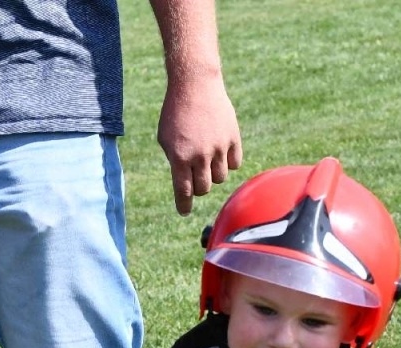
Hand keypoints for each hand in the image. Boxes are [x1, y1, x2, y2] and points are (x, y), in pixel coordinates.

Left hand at [157, 73, 241, 214]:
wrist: (194, 84)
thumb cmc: (175, 112)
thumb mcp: (165, 138)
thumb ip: (175, 161)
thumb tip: (186, 183)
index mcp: (179, 157)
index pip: (183, 191)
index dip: (184, 205)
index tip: (184, 211)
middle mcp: (200, 155)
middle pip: (204, 188)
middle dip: (199, 187)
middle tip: (196, 178)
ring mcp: (218, 147)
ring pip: (221, 178)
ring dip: (213, 174)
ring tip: (208, 161)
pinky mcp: (233, 137)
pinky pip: (235, 163)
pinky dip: (228, 163)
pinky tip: (221, 154)